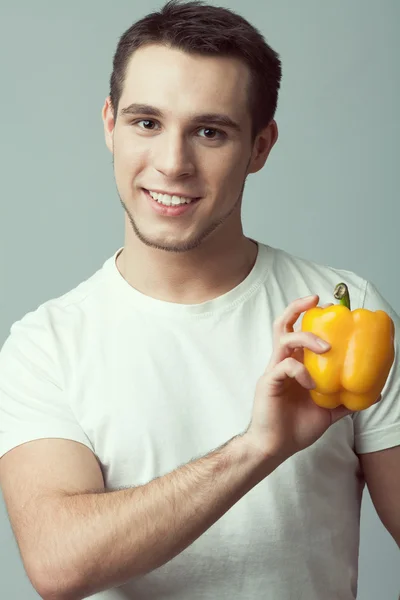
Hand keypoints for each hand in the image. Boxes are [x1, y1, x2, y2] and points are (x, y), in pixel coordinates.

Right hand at [245, 295, 355, 463]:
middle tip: (315, 301)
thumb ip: (345, 400)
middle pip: (282, 324)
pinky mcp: (269, 381)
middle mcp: (281, 362)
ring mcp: (273, 370)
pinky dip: (301, 370)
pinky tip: (312, 385)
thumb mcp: (327, 413)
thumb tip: (373, 394)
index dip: (307, 315)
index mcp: (293, 365)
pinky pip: (285, 365)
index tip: (325, 305)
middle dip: (297, 308)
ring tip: (326, 347)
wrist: (274, 447)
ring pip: (283, 338)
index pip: (296, 331)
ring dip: (306, 337)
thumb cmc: (296, 428)